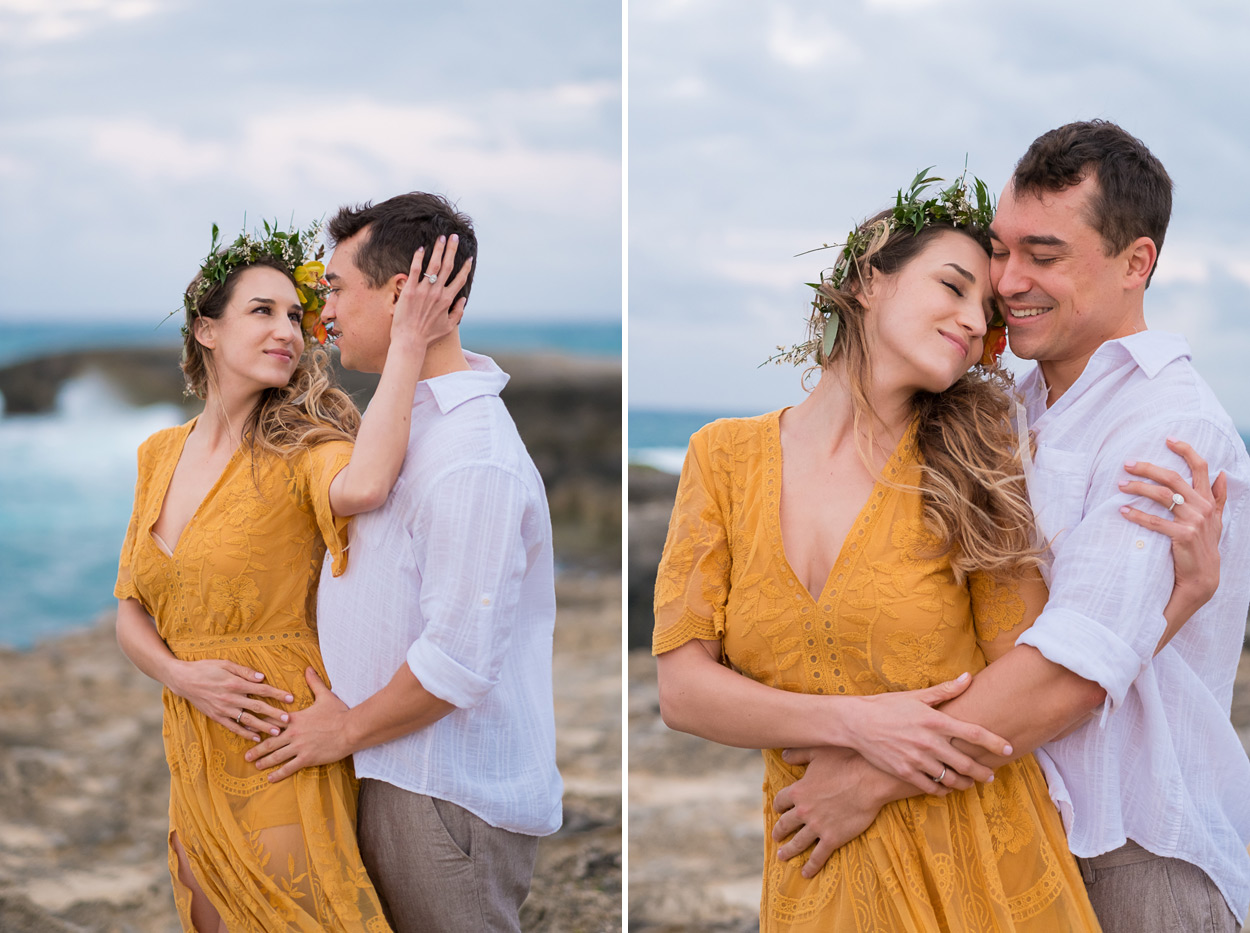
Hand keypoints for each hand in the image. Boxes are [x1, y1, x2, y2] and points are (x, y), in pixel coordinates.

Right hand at [168, 659, 293, 741]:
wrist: (183, 680)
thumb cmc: (205, 668)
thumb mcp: (225, 663)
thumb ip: (244, 671)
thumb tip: (262, 677)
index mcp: (235, 683)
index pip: (262, 689)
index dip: (277, 694)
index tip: (290, 698)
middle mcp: (231, 698)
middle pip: (258, 707)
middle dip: (274, 714)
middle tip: (288, 721)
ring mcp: (223, 709)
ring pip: (247, 720)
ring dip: (263, 726)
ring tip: (276, 733)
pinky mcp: (216, 717)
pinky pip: (233, 727)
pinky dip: (245, 733)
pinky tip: (256, 737)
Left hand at [245, 668, 350, 782]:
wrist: (351, 729)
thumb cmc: (339, 712)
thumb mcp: (325, 695)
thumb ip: (314, 682)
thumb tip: (308, 668)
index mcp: (295, 719)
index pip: (273, 722)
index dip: (260, 725)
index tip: (249, 728)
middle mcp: (293, 734)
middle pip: (270, 742)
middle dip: (257, 749)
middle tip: (246, 755)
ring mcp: (299, 747)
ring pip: (276, 756)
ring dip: (264, 761)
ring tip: (256, 765)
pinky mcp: (307, 758)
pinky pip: (289, 768)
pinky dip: (279, 774)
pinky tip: (270, 778)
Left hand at [391, 235, 471, 351]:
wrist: (410, 340)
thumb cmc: (428, 335)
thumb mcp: (448, 327)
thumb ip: (458, 312)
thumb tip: (463, 299)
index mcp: (448, 300)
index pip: (460, 279)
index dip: (466, 267)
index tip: (469, 257)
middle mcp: (438, 293)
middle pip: (447, 266)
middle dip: (452, 250)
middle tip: (454, 237)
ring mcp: (424, 290)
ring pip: (433, 265)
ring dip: (438, 249)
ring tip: (441, 237)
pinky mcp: (410, 290)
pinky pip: (415, 270)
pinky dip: (418, 258)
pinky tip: (422, 248)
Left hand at [771, 746, 912, 876]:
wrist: (870, 780)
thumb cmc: (846, 761)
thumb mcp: (818, 752)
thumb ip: (798, 754)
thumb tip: (783, 754)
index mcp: (798, 791)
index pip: (781, 801)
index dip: (778, 805)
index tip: (778, 809)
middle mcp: (803, 811)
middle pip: (785, 824)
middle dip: (779, 831)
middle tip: (776, 837)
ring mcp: (817, 826)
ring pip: (798, 843)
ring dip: (789, 851)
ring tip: (782, 856)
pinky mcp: (833, 838)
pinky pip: (818, 856)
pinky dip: (811, 866)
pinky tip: (806, 873)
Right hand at [843, 674, 1009, 792]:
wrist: (856, 723)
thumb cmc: (887, 706)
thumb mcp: (916, 696)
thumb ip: (946, 690)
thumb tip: (969, 677)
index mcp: (935, 721)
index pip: (974, 733)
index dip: (995, 742)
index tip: (1009, 748)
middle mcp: (930, 743)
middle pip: (966, 763)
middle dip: (983, 772)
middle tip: (990, 775)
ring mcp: (917, 760)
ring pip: (951, 779)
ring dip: (965, 783)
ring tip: (969, 783)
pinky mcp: (905, 773)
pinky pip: (931, 787)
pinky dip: (942, 790)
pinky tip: (945, 788)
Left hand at [1120, 438, 1225, 612]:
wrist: (1202, 577)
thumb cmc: (1204, 545)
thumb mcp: (1216, 520)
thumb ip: (1218, 497)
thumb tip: (1223, 474)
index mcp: (1209, 501)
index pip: (1201, 468)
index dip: (1186, 451)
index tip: (1168, 439)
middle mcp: (1203, 508)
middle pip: (1174, 478)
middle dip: (1149, 468)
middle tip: (1128, 464)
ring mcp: (1194, 522)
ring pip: (1163, 496)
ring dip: (1139, 488)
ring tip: (1121, 485)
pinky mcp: (1183, 536)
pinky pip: (1155, 521)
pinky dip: (1137, 514)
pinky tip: (1122, 510)